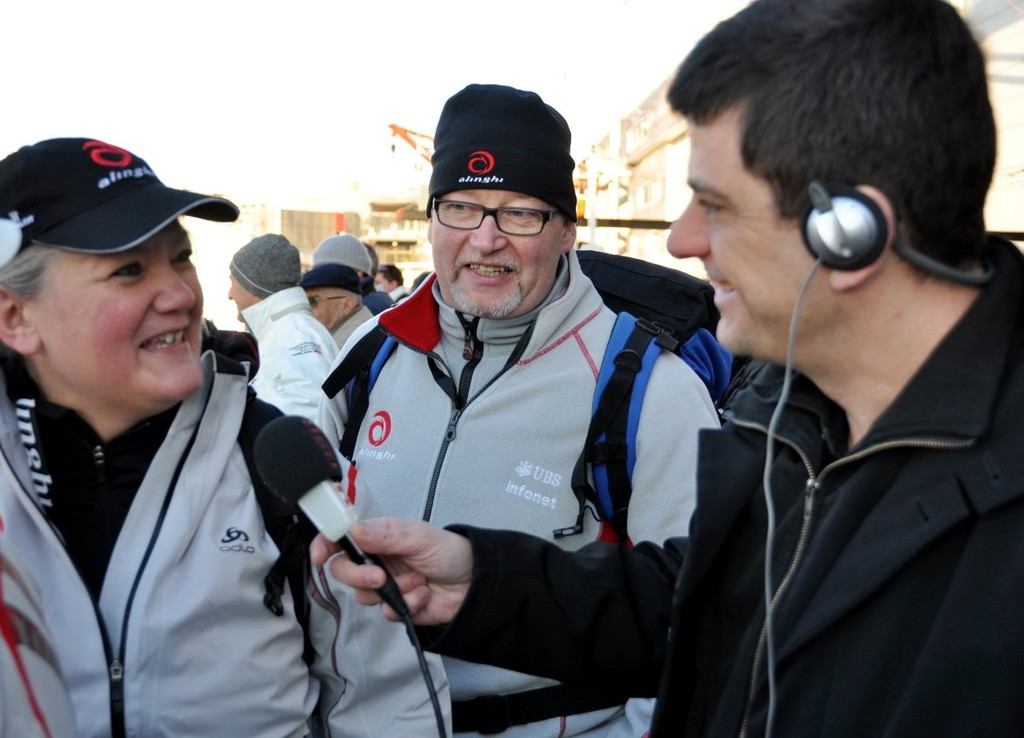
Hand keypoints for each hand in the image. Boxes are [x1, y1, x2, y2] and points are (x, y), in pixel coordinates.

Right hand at [310, 518, 472, 624]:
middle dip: (359, 577)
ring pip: (364, 596)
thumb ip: (387, 535)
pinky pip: (387, 612)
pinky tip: (424, 595)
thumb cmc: (451, 552)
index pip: (342, 538)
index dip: (325, 545)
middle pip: (344, 571)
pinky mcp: (397, 607)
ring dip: (393, 591)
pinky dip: (407, 604)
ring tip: (419, 582)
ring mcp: (386, 586)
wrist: (477, 583)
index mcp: (380, 537)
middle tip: (381, 578)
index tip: (319, 556)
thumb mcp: (421, 536)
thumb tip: (354, 529)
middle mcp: (378, 561)